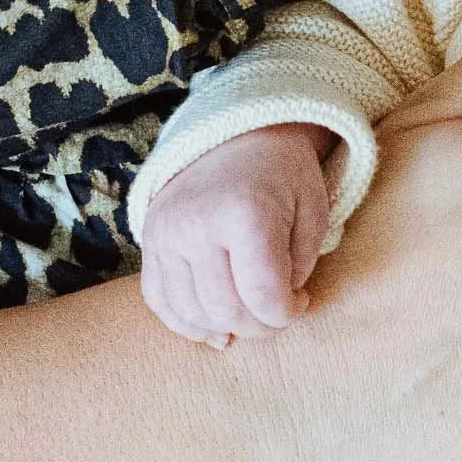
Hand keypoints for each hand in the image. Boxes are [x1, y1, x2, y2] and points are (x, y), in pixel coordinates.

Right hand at [140, 123, 331, 345]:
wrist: (236, 135)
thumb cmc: (282, 174)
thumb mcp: (312, 209)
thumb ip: (301, 266)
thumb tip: (275, 312)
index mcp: (245, 212)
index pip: (263, 295)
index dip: (287, 314)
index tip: (300, 303)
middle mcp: (197, 225)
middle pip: (226, 311)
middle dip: (259, 325)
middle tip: (276, 310)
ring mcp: (166, 234)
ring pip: (191, 314)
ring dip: (225, 326)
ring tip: (249, 312)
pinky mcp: (149, 241)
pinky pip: (159, 301)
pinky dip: (187, 322)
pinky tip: (214, 323)